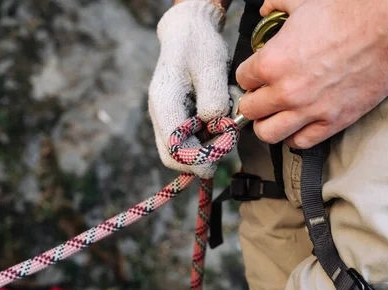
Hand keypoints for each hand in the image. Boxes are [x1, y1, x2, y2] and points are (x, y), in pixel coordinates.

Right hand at [149, 0, 229, 178]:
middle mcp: (160, 115)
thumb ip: (213, 98)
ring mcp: (167, 118)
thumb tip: (214, 126)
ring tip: (226, 125)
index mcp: (164, 103)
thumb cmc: (200, 45)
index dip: (197, 160)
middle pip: (173, 156)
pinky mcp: (177, 118)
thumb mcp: (211, 66)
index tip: (222, 153)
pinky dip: (206, 137)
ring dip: (206, 147)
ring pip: (182, 150)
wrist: (189, 31)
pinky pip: (189, 139)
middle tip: (227, 143)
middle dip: (201, 158)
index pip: (174, 148)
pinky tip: (220, 120)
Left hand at [236, 0, 387, 148]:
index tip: (257, 76)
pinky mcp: (333, 122)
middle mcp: (286, 91)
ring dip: (267, 125)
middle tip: (263, 96)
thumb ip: (277, 7)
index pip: (243, 80)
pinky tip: (298, 124)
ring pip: (268, 134)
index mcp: (272, 62)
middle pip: (250, 111)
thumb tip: (267, 10)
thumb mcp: (303, 2)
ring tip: (274, 116)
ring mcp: (309, 110)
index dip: (249, 77)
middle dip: (254, 102)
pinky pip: (301, 142)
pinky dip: (294, 136)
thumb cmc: (348, 11)